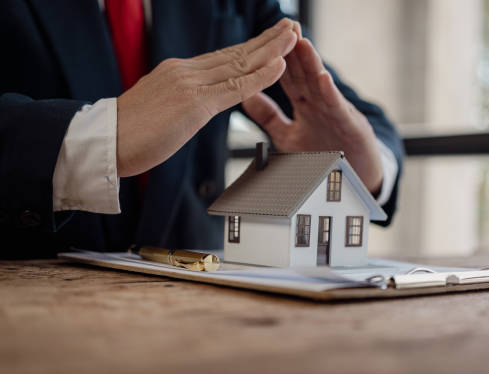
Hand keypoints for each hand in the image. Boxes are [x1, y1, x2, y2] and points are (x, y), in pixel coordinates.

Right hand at [116, 18, 297, 176]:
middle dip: (267, 40)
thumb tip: (196, 103)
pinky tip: (279, 65)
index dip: (251, 48)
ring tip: (294, 35)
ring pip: (239, 64)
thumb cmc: (129, 133)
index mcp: (179, 72)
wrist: (104, 142)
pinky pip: (234, 88)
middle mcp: (186, 71)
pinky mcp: (194, 104)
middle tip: (291, 25)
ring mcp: (190, 84)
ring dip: (272, 50)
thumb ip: (182, 99)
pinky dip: (260, 75)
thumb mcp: (160, 107)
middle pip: (236, 53)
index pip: (224, 57)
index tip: (271, 39)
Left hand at [241, 29, 382, 192]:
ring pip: (322, 85)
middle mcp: (320, 104)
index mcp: (305, 105)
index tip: (263, 39)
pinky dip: (331, 94)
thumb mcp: (288, 136)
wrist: (352, 179)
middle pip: (305, 74)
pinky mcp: (352, 127)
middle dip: (295, 50)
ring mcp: (337, 113)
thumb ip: (268, 117)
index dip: (276, 59)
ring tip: (302, 42)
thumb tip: (246, 96)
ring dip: (312, 64)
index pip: (288, 77)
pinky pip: (339, 109)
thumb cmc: (323, 156)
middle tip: (284, 27)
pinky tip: (323, 78)